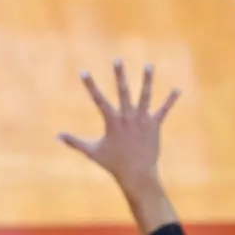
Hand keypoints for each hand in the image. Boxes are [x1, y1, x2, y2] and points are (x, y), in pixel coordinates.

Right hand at [59, 61, 179, 201]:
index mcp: (112, 122)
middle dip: (120, 75)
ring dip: (147, 80)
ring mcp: (142, 121)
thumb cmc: (113, 163)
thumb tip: (56, 136)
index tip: (84, 72)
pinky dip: (170, 100)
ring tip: (148, 65)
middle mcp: (128, 118)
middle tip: (117, 59)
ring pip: (145, 96)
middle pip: (123, 92)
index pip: (98, 100)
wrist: (137, 174)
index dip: (90, 85)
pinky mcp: (155, 126)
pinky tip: (177, 89)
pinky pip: (163, 110)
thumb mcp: (92, 151)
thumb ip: (74, 142)